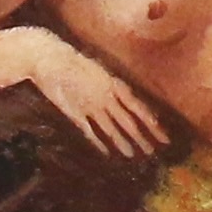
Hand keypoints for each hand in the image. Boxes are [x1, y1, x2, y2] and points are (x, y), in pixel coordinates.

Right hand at [0, 30, 170, 161]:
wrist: (48, 57)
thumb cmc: (72, 59)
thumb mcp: (97, 69)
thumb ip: (108, 84)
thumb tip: (123, 95)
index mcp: (113, 83)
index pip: (138, 106)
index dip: (151, 122)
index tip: (162, 134)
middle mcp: (105, 96)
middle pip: (128, 120)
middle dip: (141, 137)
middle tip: (152, 152)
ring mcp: (90, 105)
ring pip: (111, 128)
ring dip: (122, 142)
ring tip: (132, 155)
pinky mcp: (75, 112)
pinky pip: (90, 131)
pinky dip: (98, 142)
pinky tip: (106, 152)